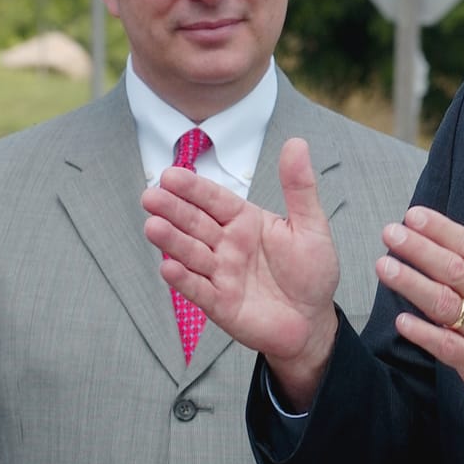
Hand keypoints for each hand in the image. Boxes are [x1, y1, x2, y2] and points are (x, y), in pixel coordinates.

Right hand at [144, 137, 338, 405]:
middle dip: (172, 210)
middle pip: (194, 223)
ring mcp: (220, 273)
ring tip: (153, 227)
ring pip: (191, 253)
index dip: (193, 188)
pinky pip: (198, 289)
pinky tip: (168, 267)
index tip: (170, 175)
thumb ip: (299, 187)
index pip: (214, 199)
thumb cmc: (311, 272)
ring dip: (171, 241)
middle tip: (150, 196)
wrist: (313, 321)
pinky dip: (183, 280)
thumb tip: (296, 142)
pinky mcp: (219, 303)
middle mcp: (226, 244)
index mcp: (245, 221)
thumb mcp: (310, 225)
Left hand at [376, 189, 463, 431]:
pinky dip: (425, 333)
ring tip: (385, 267)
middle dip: (420, 250)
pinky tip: (402, 321)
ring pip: (446, 304)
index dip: (441, 230)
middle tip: (391, 233)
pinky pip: (448, 346)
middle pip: (454, 270)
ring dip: (413, 284)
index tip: (414, 216)